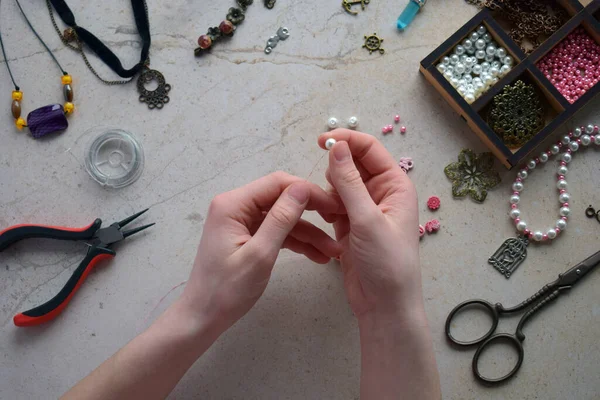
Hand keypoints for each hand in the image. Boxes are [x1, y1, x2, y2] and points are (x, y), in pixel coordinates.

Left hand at [180, 172, 342, 332]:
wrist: (203, 317)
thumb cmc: (226, 290)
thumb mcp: (259, 255)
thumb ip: (281, 219)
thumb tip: (302, 188)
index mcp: (233, 204)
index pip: (278, 183)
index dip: (308, 191)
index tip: (334, 206)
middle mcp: (236, 206)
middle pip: (282, 198)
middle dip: (312, 212)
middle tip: (339, 223)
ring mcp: (241, 222)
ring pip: (283, 218)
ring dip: (308, 233)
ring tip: (334, 252)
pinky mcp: (247, 236)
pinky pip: (276, 232)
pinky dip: (296, 242)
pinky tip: (318, 256)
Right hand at [318, 130, 422, 319]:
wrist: (384, 305)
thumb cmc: (386, 262)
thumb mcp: (367, 219)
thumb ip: (349, 182)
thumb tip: (336, 146)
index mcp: (395, 185)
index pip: (369, 150)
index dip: (346, 140)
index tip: (321, 140)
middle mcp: (381, 193)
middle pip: (352, 165)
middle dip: (336, 171)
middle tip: (327, 190)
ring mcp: (364, 209)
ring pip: (339, 185)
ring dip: (329, 192)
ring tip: (330, 213)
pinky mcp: (350, 225)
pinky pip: (333, 204)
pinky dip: (326, 207)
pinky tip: (327, 220)